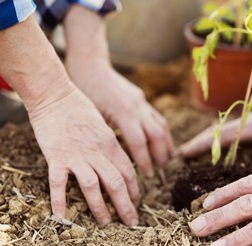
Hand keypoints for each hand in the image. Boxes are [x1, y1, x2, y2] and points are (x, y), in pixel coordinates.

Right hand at [28, 85, 139, 225]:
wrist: (54, 93)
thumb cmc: (79, 106)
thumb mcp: (102, 125)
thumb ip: (110, 145)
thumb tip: (118, 162)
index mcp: (111, 144)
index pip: (128, 172)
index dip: (135, 189)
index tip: (137, 201)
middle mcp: (97, 152)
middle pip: (116, 183)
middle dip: (126, 205)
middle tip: (132, 222)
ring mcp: (76, 155)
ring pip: (93, 187)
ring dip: (100, 207)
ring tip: (106, 223)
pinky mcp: (56, 157)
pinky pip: (59, 183)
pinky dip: (60, 200)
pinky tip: (62, 217)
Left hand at [68, 60, 174, 176]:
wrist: (90, 64)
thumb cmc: (84, 90)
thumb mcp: (90, 115)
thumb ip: (103, 135)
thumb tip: (108, 160)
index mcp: (123, 111)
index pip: (139, 141)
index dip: (145, 160)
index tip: (147, 175)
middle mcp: (137, 106)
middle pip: (156, 134)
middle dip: (160, 154)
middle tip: (160, 170)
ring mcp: (141, 101)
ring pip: (161, 125)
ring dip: (166, 143)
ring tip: (168, 159)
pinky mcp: (141, 98)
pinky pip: (156, 117)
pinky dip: (162, 132)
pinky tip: (162, 142)